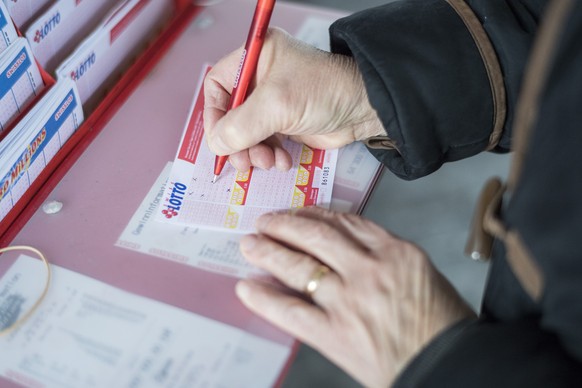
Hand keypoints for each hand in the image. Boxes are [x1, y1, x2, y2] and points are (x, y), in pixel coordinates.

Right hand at [204, 28, 385, 171]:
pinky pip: (265, 143)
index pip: (218, 85)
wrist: (364, 108)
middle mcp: (262, 78)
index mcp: (255, 58)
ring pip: (247, 133)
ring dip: (254, 152)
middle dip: (237, 140)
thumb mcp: (276, 105)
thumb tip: (217, 143)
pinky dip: (270, 155)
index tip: (219, 137)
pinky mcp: (286, 123)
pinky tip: (282, 161)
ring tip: (267, 161)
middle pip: (231, 115)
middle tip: (243, 160)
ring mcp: (274, 103)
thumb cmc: (326, 90)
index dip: (214, 113)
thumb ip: (240, 126)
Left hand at [236, 207, 475, 386]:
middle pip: (316, 237)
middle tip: (265, 222)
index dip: (314, 215)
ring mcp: (350, 300)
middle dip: (284, 225)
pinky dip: (265, 298)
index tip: (298, 213)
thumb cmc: (441, 324)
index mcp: (395, 251)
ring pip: (299, 266)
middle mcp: (370, 269)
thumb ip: (382, 255)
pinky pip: (291, 311)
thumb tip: (342, 249)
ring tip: (251, 244)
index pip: (345, 222)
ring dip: (269, 252)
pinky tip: (248, 288)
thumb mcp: (420, 273)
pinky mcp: (335, 333)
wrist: (449, 367)